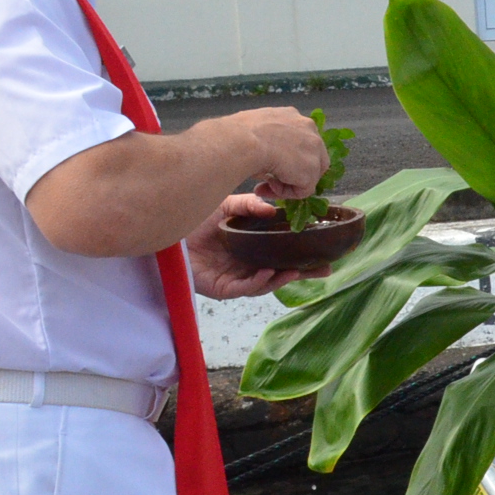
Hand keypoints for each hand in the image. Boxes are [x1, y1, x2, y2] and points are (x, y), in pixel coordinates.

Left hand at [186, 192, 330, 299]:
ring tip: (297, 271)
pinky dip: (258, 281)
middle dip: (304, 273)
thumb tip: (272, 209)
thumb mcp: (228, 206)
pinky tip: (269, 273)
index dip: (302, 253)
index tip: (324, 249)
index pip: (282, 252)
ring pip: (265, 283)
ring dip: (282, 278)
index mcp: (252, 248)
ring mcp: (236, 278)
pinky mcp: (222, 288)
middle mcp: (247, 264)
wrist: (169, 230)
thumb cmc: (197, 220)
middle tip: (325, 269)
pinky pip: (244, 288)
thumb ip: (250, 206)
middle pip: (281, 272)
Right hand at [207, 107, 330, 201]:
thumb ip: (266, 141)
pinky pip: (303, 190)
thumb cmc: (238, 135)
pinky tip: (269, 185)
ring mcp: (314, 149)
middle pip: (310, 157)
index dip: (286, 158)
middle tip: (269, 180)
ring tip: (265, 183)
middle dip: (292, 173)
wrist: (242, 141)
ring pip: (307, 175)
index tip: (268, 167)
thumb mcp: (254, 132)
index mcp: (291, 116)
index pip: (299, 141)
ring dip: (287, 183)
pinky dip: (286, 192)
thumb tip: (264, 157)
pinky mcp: (312, 170)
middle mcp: (308, 128)